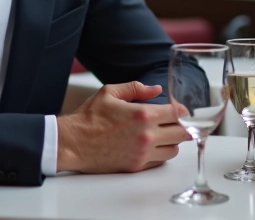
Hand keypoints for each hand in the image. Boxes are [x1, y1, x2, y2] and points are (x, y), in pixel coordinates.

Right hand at [56, 82, 190, 172]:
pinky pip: (160, 161)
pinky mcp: (136, 167)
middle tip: (175, 123)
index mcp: (143, 115)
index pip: (177, 113)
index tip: (181, 110)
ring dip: (172, 141)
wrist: (72, 143)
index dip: (182, 111)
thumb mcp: (110, 92)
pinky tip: (151, 146)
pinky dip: (160, 154)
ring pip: (173, 150)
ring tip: (162, 135)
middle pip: (181, 133)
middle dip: (181, 126)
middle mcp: (147, 136)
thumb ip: (136, 88)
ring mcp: (143, 154)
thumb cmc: (89, 118)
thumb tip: (157, 89)